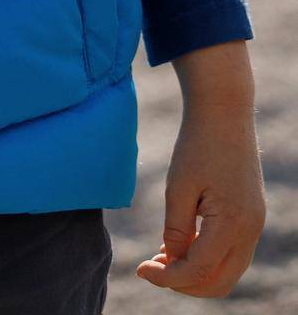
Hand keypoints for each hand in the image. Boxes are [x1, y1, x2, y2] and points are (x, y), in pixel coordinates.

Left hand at [136, 102, 265, 296]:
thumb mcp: (178, 186)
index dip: (168, 277)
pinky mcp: (251, 217)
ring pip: (228, 272)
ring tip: (163, 257)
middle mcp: (250, 230)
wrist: (224, 111)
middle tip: (152, 268)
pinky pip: (231, 254)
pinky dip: (207, 258)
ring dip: (196, 273)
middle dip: (184, 283)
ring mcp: (254, 225)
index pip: (199, 270)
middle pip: (219, 282)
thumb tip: (171, 261)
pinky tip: (181, 244)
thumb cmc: (197, 143)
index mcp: (233, 223)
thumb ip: (175, 229)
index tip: (141, 270)